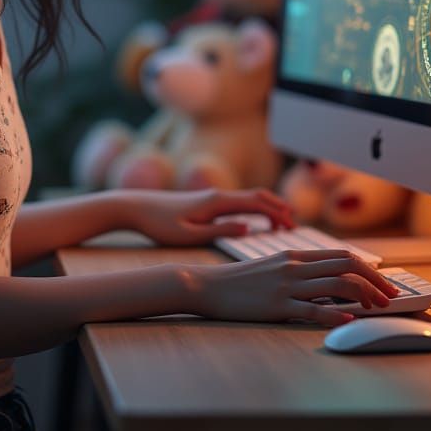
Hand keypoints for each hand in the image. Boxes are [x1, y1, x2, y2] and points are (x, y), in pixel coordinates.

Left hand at [117, 187, 293, 246]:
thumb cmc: (159, 223)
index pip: (256, 203)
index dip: (277, 213)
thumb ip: (219, 231)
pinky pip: (238, 202)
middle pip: (257, 196)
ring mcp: (212, 197)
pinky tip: (258, 222)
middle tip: (295, 225)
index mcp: (216, 201)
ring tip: (283, 223)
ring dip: (268, 207)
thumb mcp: (189, 235)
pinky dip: (255, 208)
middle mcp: (217, 195)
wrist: (135, 207)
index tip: (292, 226)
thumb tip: (249, 228)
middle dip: (279, 208)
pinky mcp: (206, 202)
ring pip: (248, 198)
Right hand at [187, 249, 400, 325]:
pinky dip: (335, 313)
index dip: (370, 269)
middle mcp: (295, 266)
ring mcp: (287, 285)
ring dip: (364, 296)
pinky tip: (349, 319)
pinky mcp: (277, 306)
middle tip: (391, 298)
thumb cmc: (240, 280)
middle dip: (376, 281)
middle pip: (347, 265)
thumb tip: (330, 280)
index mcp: (295, 255)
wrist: (208, 285)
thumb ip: (300, 269)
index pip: (343, 255)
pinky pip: (312, 309)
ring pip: (337, 284)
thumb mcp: (273, 266)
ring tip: (377, 309)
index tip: (385, 284)